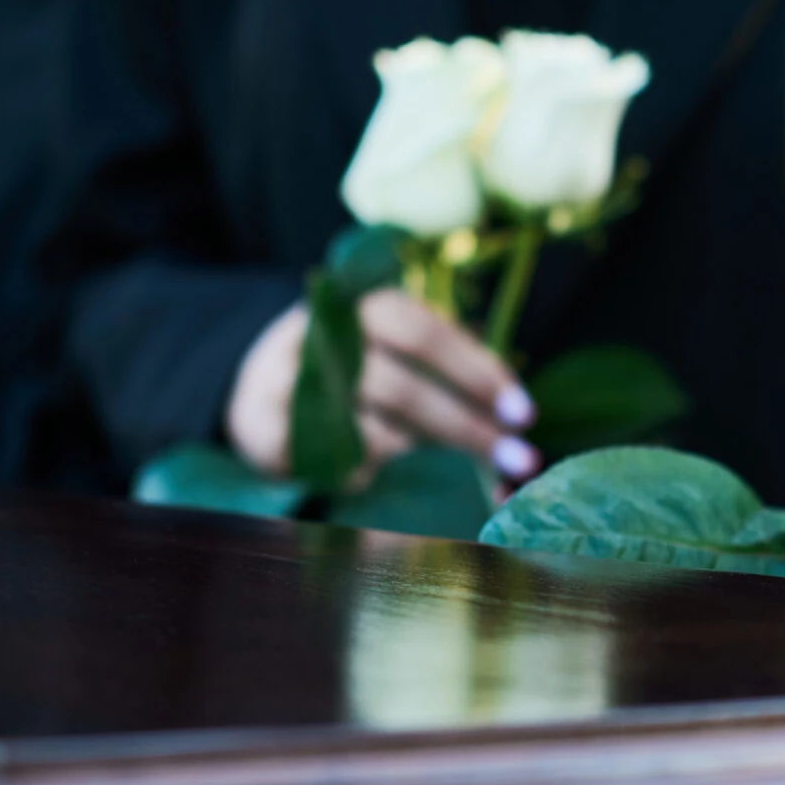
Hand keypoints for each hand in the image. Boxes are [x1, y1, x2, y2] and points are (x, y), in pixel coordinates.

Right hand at [225, 288, 540, 482]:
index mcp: (362, 304)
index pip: (425, 331)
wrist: (261, 387)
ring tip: (467, 480)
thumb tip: (516, 412)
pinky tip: (379, 477)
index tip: (523, 412)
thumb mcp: (398, 348)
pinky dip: (366, 474)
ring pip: (370, 431)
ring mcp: (284, 382)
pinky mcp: (261, 428)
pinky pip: (331, 464)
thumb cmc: (356, 367)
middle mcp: (321, 337)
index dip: (476, 370)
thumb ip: (452, 366)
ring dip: (425, 461)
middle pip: (401, 386)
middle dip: (464, 427)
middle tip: (516, 461)